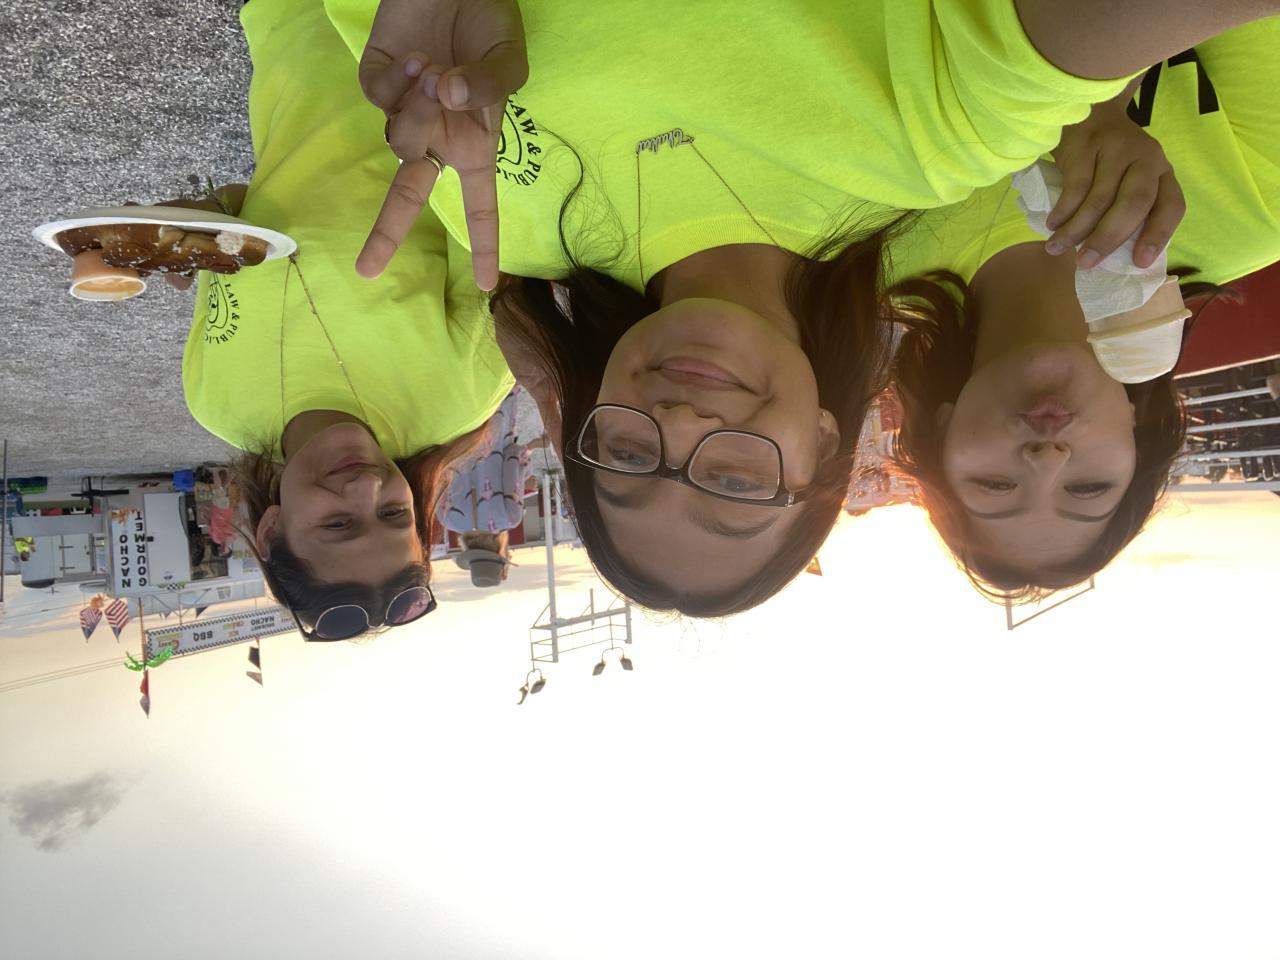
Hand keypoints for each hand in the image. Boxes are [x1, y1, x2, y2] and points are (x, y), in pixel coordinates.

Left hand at [356, 0, 528, 287]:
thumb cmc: (490, 21)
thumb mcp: (508, 58)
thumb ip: (488, 86)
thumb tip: (448, 98)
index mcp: (475, 141)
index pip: (481, 204)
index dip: (484, 243)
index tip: (486, 284)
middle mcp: (438, 134)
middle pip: (409, 194)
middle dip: (387, 232)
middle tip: (369, 269)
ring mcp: (405, 109)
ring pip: (399, 139)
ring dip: (418, 112)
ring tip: (438, 70)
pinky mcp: (377, 80)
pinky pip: (380, 100)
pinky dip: (399, 83)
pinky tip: (419, 58)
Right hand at [1045, 101, 1184, 269]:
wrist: (1089, 113)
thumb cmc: (1108, 161)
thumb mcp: (1127, 180)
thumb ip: (1126, 210)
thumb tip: (1108, 257)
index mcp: (1162, 173)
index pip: (1171, 205)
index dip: (1158, 235)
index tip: (1139, 262)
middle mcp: (1147, 159)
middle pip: (1134, 204)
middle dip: (1108, 238)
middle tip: (1085, 263)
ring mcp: (1117, 149)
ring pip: (1099, 199)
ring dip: (1076, 230)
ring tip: (1057, 248)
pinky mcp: (1088, 145)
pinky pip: (1075, 186)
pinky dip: (1063, 210)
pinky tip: (1052, 224)